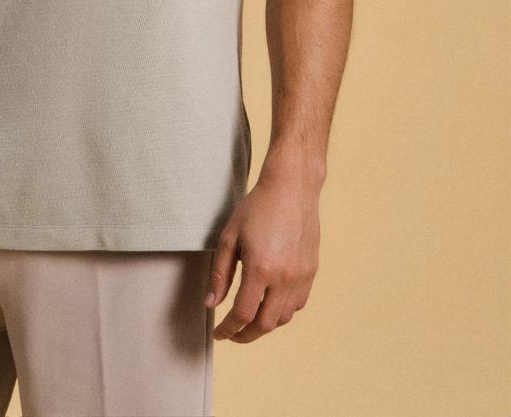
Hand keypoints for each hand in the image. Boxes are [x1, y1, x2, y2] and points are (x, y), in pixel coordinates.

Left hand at [205, 164, 321, 341]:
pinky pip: (297, 304)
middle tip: (232, 334)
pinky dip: (282, 311)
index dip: (228, 329)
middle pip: (265, 325)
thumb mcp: (230, 238)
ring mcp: (301, 276)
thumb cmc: (256, 208)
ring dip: (265, 325)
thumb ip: (220, 275)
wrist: (291, 188)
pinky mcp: (311, 271)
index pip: (243, 314)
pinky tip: (270, 303)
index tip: (218, 333)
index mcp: (260, 268)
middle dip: (245, 335)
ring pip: (283, 318)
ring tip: (249, 319)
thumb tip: (211, 304)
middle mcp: (284, 277)